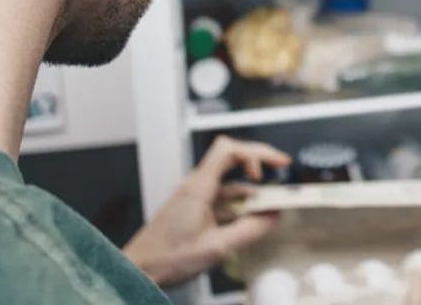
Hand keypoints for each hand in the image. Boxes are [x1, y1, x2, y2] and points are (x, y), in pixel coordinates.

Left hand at [123, 136, 290, 287]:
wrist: (139, 270)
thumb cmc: (166, 258)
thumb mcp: (216, 247)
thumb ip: (249, 230)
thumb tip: (273, 217)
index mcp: (199, 187)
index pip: (229, 150)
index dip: (256, 152)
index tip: (277, 163)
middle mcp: (196, 185)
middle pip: (232, 159)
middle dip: (259, 164)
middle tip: (281, 169)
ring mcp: (195, 196)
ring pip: (230, 183)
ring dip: (251, 191)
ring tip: (270, 207)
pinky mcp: (194, 208)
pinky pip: (222, 199)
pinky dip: (239, 205)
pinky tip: (250, 219)